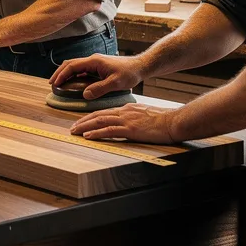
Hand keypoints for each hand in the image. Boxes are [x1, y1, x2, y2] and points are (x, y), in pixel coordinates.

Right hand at [50, 54, 145, 98]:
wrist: (140, 66)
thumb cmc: (130, 73)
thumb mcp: (115, 83)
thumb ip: (99, 88)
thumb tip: (85, 94)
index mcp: (94, 61)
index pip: (72, 66)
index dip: (62, 74)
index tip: (55, 83)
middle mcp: (92, 60)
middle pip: (70, 64)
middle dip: (59, 72)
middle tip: (51, 83)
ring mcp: (95, 62)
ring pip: (75, 66)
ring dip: (65, 73)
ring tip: (58, 83)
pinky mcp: (98, 66)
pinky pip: (81, 69)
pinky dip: (73, 75)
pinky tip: (72, 82)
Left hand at [69, 104, 183, 144]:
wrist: (174, 121)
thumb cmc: (163, 120)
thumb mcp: (145, 114)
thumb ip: (134, 117)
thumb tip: (128, 122)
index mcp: (127, 109)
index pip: (104, 112)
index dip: (91, 117)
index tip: (81, 122)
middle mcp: (124, 112)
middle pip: (98, 115)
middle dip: (83, 121)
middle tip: (72, 128)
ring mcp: (126, 120)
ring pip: (100, 121)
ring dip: (85, 127)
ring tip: (75, 132)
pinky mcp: (130, 129)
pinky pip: (109, 130)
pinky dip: (96, 133)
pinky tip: (88, 136)